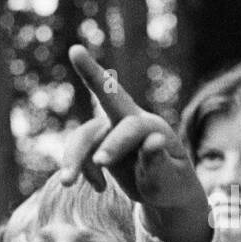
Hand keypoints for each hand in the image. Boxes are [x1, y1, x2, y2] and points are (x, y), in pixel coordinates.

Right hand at [60, 46, 210, 241]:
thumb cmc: (173, 186)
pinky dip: (84, 171)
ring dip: (73, 158)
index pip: (133, 126)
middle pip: (108, 97)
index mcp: (153, 127)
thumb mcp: (170, 181)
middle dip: (91, 71)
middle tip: (76, 50)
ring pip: (85, 135)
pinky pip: (82, 153)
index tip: (102, 162)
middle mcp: (131, 122)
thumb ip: (160, 164)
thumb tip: (153, 141)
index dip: (116, 142)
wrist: (166, 191)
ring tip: (67, 184)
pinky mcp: (100, 143)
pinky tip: (100, 189)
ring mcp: (113, 131)